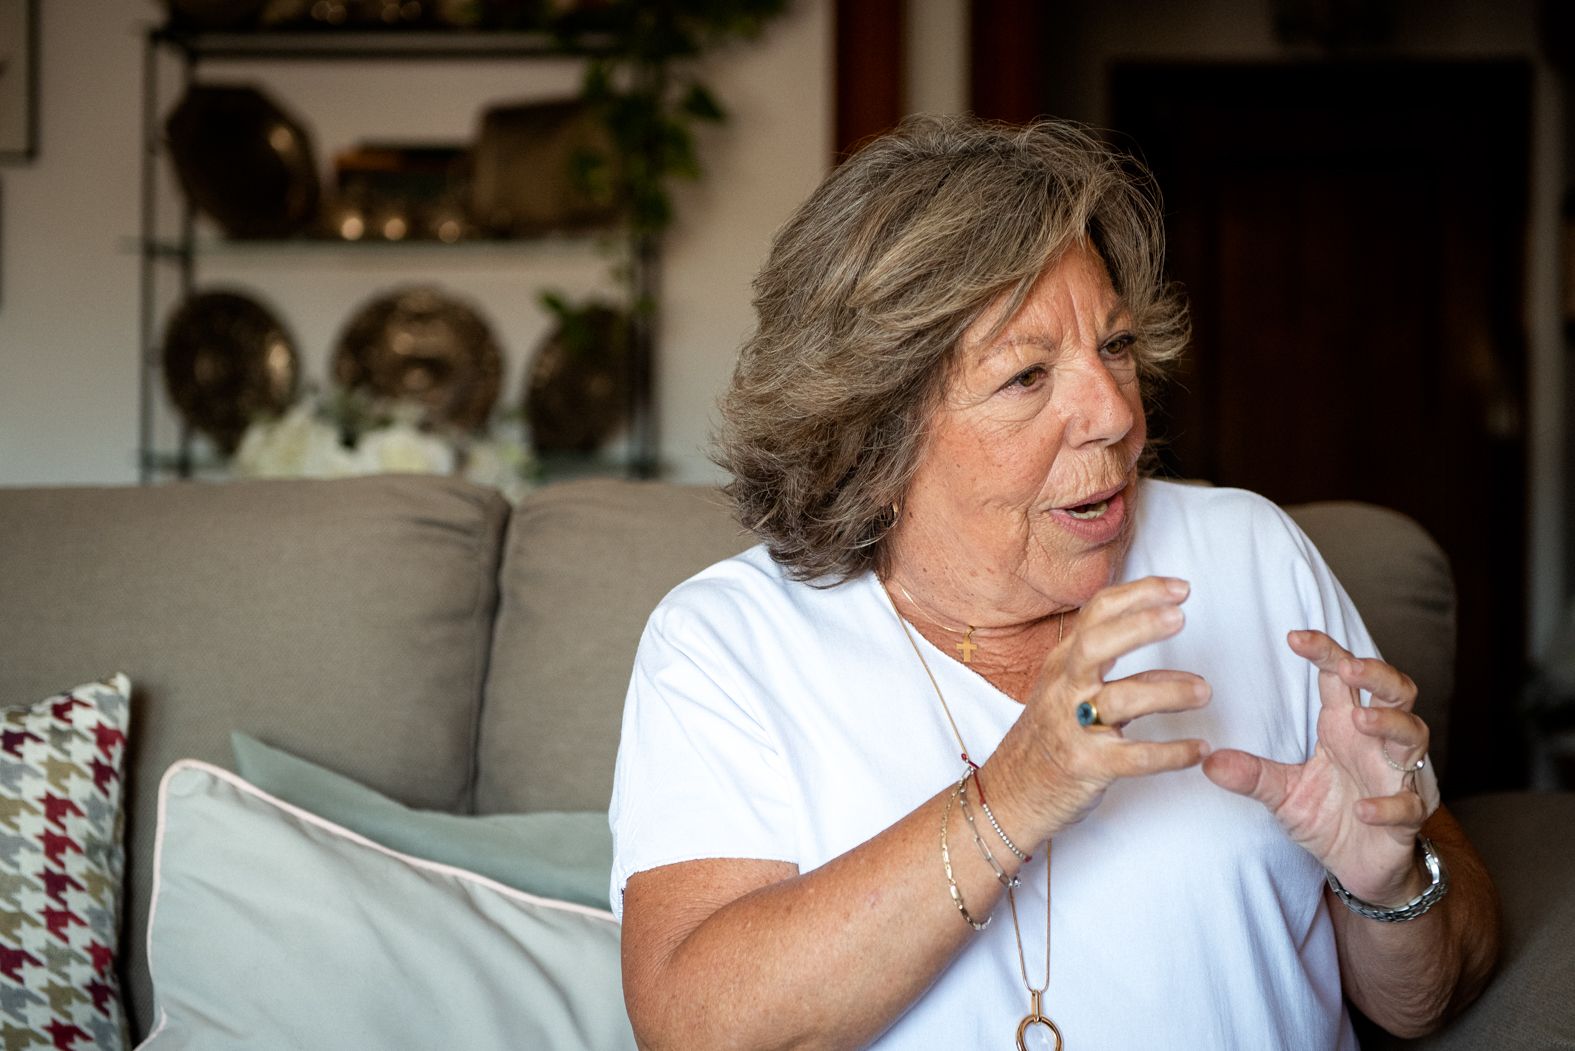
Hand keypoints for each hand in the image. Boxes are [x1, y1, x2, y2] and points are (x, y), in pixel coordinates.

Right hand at [995, 576, 1211, 833]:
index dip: (1139, 594)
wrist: (1008, 794)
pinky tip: (1198, 750)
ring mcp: (1071, 727)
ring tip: (1203, 692)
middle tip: (1181, 618)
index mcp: (1062, 662)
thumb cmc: (1048, 737)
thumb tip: (1166, 651)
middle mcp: (1063, 687)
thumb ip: (1110, 665)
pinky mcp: (1085, 766)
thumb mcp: (1066, 689)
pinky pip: (1134, 756)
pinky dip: (1171, 753)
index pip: (1096, 612)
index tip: (1181, 589)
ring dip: (1169, 692)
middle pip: (1097, 644)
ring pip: (1121, 699)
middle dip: (1140, 626)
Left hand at [1202, 629, 1438, 904]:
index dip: (1326, 652)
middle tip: (1348, 667)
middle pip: (1395, 691)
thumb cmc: (1330, 816)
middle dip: (1376, 673)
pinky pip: (1407, 804)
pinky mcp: (1407, 816)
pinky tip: (1364, 808)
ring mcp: (1398, 776)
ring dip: (1389, 723)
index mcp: (1344, 727)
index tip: (1293, 636)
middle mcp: (1376, 743)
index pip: (1342, 677)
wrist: (1362, 867)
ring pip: (1413, 735)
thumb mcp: (1283, 793)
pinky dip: (1388, 804)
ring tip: (1360, 718)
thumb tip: (1207, 761)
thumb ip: (1251, 775)